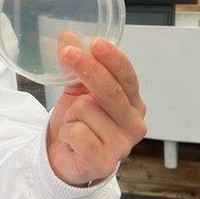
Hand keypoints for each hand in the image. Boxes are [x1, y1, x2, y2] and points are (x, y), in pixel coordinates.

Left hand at [45, 31, 146, 186]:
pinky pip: (77, 133)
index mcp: (133, 103)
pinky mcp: (104, 162)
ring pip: (86, 110)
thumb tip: (67, 35)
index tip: (97, 43)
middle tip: (69, 54)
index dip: (113, 59)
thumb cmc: (78, 122)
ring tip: (74, 125)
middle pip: (111, 91)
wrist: (65, 158)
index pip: (127, 77)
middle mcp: (134, 124)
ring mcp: (122, 145)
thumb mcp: (76, 89)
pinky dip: (67, 132)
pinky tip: (72, 141)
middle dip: (88, 69)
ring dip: (71, 114)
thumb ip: (75, 64)